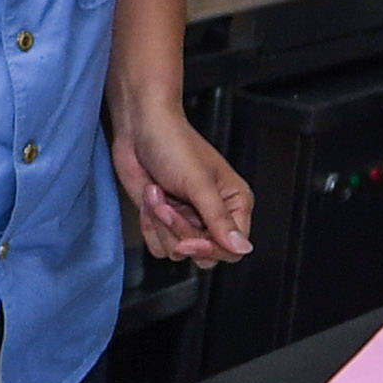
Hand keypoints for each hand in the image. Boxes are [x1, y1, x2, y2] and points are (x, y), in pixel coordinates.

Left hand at [111, 96, 254, 265]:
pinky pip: (157, 245)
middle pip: (203, 254)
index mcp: (235, 204)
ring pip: (176, 250)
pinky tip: (150, 198)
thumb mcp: (199, 183)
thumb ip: (220, 219)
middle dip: (178, 231)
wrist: (139, 129)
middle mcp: (214, 216)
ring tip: (156, 192)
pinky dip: (149, 224)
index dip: (209, 249)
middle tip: (166, 205)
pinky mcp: (165, 222)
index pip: (233, 249)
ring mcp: (188, 220)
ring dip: (160, 223)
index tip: (188, 241)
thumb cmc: (174, 144)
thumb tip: (243, 248)